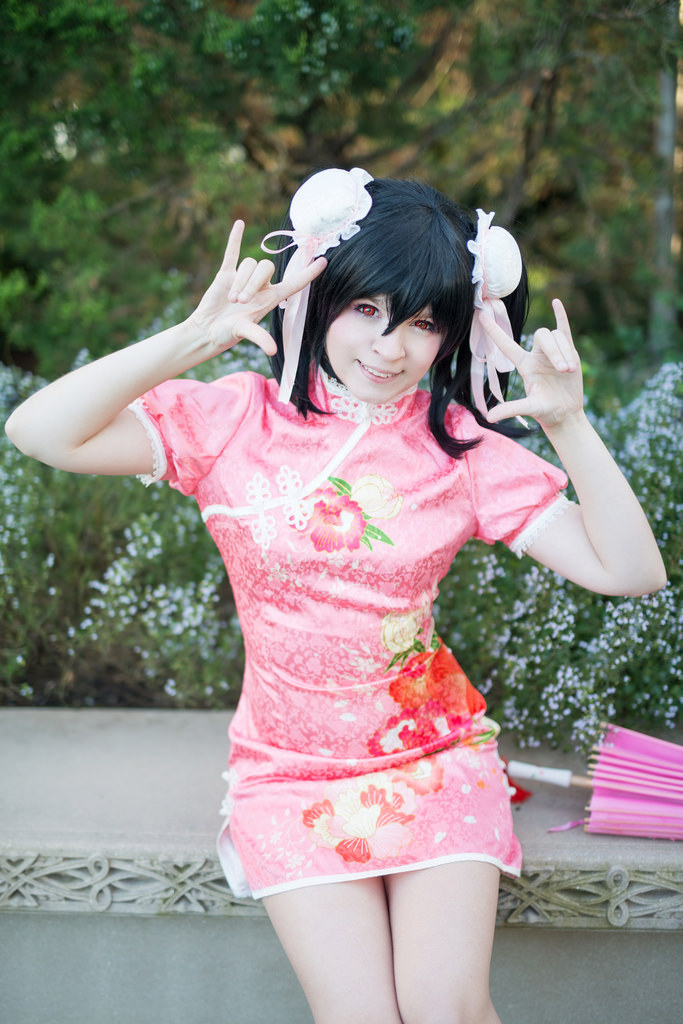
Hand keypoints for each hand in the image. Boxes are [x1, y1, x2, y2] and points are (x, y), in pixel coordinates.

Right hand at [188, 219, 326, 355]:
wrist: (206, 329)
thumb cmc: (228, 334)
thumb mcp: (244, 333)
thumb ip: (259, 338)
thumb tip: (272, 351)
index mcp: (270, 299)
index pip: (294, 283)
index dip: (308, 273)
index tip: (324, 261)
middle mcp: (261, 286)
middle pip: (266, 267)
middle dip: (251, 282)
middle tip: (238, 301)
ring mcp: (244, 278)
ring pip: (248, 263)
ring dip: (240, 279)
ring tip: (231, 299)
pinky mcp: (226, 273)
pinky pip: (233, 252)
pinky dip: (234, 239)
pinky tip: (239, 224)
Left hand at [481, 298, 583, 428]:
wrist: (566, 412)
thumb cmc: (546, 411)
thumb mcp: (529, 409)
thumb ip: (511, 409)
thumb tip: (489, 418)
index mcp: (524, 365)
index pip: (506, 343)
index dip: (493, 330)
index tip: (481, 313)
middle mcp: (536, 355)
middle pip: (542, 336)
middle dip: (555, 351)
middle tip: (564, 372)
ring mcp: (552, 352)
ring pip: (557, 336)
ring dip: (565, 352)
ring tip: (570, 371)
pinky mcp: (569, 351)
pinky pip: (564, 329)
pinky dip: (561, 316)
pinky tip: (556, 303)